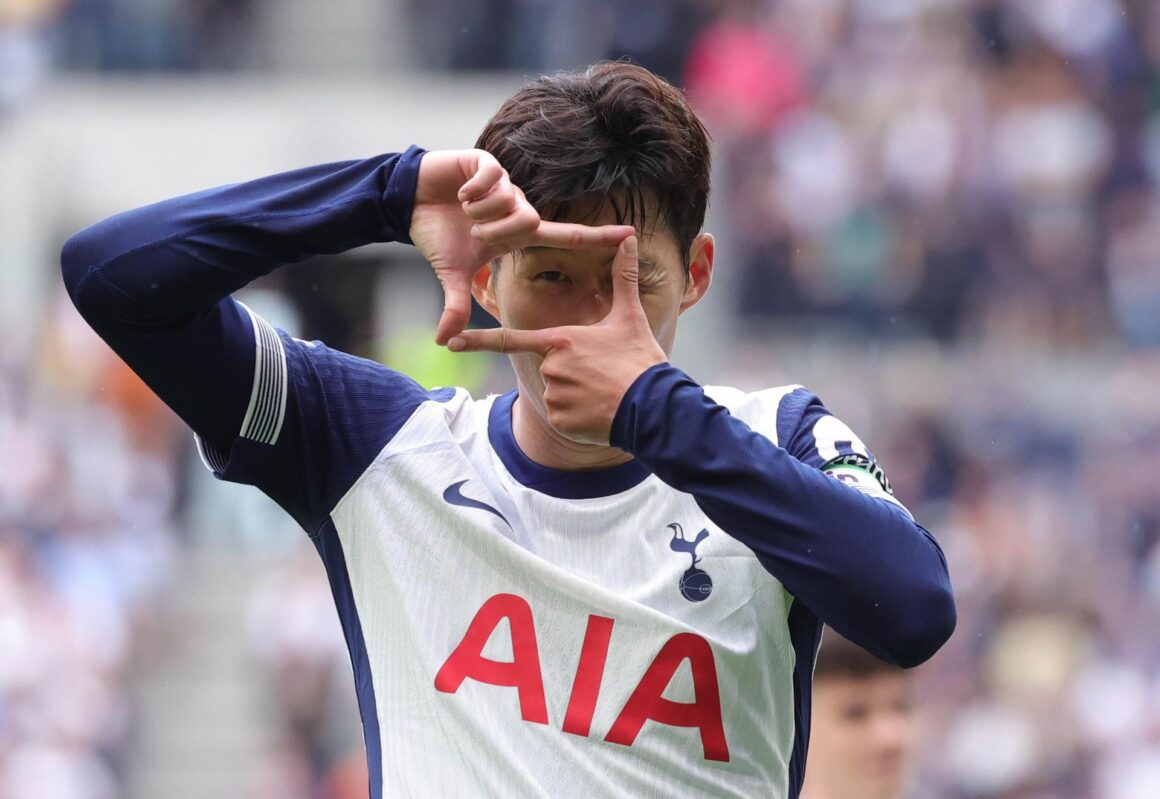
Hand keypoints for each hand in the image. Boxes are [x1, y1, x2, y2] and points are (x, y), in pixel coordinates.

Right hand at [409, 150, 636, 343]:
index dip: (598, 237)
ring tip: (464, 209)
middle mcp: (520, 206)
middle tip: (473, 231)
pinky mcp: (488, 163)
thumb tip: (443, 340)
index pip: (567, 235)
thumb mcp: (451, 273)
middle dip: (496, 231)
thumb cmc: (437, 234)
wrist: (409, 201)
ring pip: (510, 202)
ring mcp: (506, 184)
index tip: (631, 235)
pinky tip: (460, 193)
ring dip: (481, 212)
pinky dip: (473, 192)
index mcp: (519, 232)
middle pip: (531, 221)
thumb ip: (456, 304)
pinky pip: (492, 179)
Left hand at [446, 235, 666, 444]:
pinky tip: (599, 412)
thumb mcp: (630, 317)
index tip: (450, 342)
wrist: (653, 406)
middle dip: (572, 374)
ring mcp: (553, 395)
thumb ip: (624, 277)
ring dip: (576, 396)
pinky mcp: (560, 420)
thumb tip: (630, 239)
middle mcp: (551, 367)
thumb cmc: (639, 360)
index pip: (510, 340)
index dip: (478, 340)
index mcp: (560, 341)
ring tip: (604, 394)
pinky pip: (562, 417)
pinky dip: (578, 417)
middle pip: (550, 369)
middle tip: (602, 375)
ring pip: (556, 394)